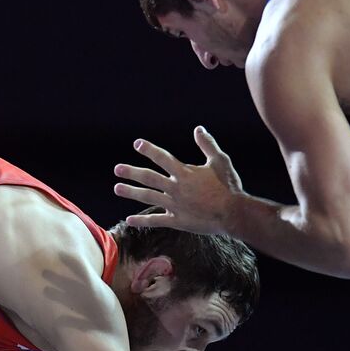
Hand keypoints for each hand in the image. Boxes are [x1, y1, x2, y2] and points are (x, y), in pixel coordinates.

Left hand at [113, 126, 243, 235]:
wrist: (233, 214)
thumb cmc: (229, 186)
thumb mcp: (220, 161)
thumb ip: (207, 145)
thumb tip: (198, 129)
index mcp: (185, 173)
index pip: (162, 158)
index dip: (149, 150)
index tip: (137, 144)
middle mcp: (176, 188)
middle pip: (149, 178)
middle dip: (132, 172)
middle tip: (117, 169)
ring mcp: (175, 205)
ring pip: (148, 197)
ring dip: (131, 192)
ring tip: (117, 188)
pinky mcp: (177, 221)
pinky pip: (156, 221)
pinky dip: (142, 221)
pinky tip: (129, 220)